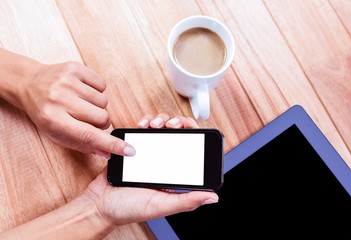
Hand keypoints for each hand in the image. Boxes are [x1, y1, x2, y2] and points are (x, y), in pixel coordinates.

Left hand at [18, 61, 133, 157]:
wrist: (28, 83)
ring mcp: (68, 81)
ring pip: (104, 101)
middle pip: (102, 117)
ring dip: (97, 106)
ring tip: (82, 103)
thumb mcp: (57, 134)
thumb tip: (108, 153)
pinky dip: (97, 91)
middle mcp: (59, 99)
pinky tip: (83, 91)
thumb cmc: (44, 112)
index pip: (90, 135)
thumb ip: (83, 145)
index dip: (113, 145)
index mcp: (53, 119)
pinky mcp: (75, 68)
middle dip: (101, 123)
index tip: (129, 150)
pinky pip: (102, 84)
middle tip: (89, 120)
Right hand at [84, 114, 218, 225]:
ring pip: (161, 128)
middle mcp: (163, 162)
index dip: (194, 135)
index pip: (191, 150)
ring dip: (161, 120)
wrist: (98, 204)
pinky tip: (142, 125)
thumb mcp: (161, 206)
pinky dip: (145, 122)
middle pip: (178, 134)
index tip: (191, 128)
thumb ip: (186, 201)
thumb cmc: (128, 209)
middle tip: (172, 125)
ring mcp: (148, 153)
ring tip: (155, 125)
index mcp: (174, 175)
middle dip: (177, 123)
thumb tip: (213, 197)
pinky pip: (143, 130)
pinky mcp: (133, 147)